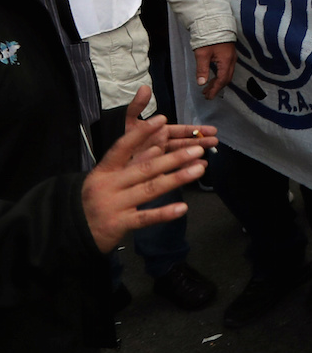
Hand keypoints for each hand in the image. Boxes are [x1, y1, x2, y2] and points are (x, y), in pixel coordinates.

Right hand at [82, 88, 207, 254]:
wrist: (71, 233)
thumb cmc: (96, 199)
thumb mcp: (107, 178)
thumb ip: (131, 163)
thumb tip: (158, 145)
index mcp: (103, 171)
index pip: (123, 147)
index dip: (142, 133)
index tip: (163, 118)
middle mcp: (108, 186)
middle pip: (145, 168)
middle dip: (174, 157)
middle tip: (198, 149)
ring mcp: (113, 206)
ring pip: (149, 189)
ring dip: (177, 179)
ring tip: (200, 169)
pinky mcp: (119, 225)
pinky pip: (145, 217)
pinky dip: (164, 213)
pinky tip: (183, 207)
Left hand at [193, 41, 235, 99]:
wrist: (214, 23)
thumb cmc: (208, 38)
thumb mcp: (202, 54)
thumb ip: (202, 70)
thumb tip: (201, 83)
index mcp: (226, 61)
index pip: (222, 80)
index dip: (215, 89)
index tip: (208, 96)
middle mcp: (232, 60)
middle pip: (226, 78)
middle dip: (217, 87)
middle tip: (206, 94)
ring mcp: (231, 57)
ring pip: (227, 74)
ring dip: (218, 82)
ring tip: (207, 87)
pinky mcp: (229, 54)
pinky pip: (227, 69)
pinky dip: (220, 75)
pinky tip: (213, 76)